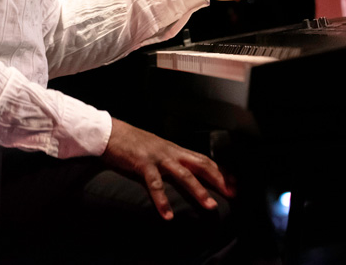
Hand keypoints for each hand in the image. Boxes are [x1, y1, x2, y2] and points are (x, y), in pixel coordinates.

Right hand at [101, 119, 233, 219]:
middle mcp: (171, 152)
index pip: (204, 160)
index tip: (233, 185)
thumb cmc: (135, 143)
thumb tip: (184, 173)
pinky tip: (168, 215)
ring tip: (210, 206)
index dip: (220, 172)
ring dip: (199, 191)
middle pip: (201, 165)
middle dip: (218, 180)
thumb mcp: (158, 150)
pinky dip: (162, 200)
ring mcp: (159, 157)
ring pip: (184, 174)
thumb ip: (171, 161)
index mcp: (176, 150)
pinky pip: (155, 183)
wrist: (112, 132)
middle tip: (230, 194)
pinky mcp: (143, 163)